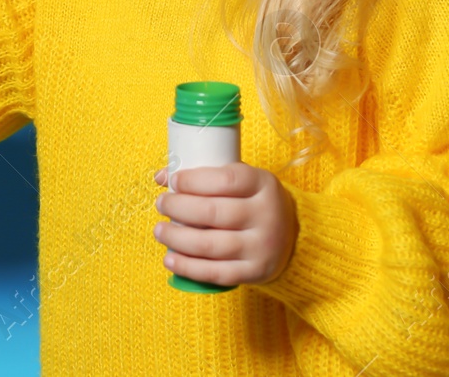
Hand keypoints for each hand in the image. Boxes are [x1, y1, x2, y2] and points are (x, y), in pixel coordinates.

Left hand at [152, 162, 299, 286]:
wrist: (290, 237)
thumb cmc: (253, 202)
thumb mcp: (241, 182)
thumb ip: (206, 177)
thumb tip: (160, 176)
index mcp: (263, 184)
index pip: (226, 180)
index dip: (194, 180)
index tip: (173, 181)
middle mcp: (266, 215)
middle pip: (213, 212)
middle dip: (178, 208)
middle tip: (161, 204)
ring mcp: (262, 246)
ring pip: (210, 245)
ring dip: (177, 239)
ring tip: (159, 231)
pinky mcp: (254, 272)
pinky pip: (216, 273)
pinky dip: (188, 267)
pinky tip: (169, 260)